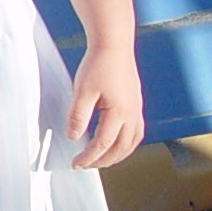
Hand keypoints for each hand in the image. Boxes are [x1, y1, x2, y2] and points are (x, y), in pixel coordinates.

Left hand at [65, 43, 142, 169]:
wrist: (114, 45)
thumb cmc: (97, 64)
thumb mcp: (82, 90)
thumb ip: (78, 116)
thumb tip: (74, 137)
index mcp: (119, 113)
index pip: (103, 144)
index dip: (89, 157)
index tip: (76, 163)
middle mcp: (133, 114)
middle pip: (121, 148)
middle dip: (104, 161)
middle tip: (86, 166)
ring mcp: (137, 109)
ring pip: (132, 142)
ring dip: (118, 155)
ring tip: (102, 160)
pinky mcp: (136, 103)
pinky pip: (136, 131)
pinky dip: (127, 143)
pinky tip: (116, 143)